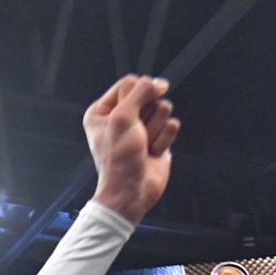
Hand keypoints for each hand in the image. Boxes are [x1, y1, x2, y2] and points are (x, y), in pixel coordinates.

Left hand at [84, 75, 178, 223]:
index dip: (136, 97)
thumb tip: (160, 83)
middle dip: (147, 116)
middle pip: (149, 95)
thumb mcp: (122, 118)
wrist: (132, 192)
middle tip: (136, 136)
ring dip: (155, 130)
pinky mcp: (158, 138)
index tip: (130, 117)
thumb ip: (140, 92)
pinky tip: (152, 153)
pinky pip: (172, 125)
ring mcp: (141, 128)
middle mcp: (121, 117)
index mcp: (103, 110)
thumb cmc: (119, 158)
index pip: (130, 83)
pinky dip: (164, 140)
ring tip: (143, 146)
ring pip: (163, 109)